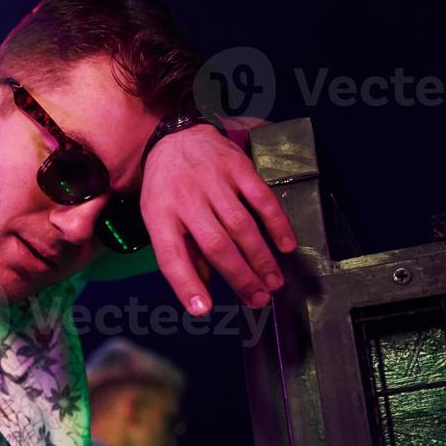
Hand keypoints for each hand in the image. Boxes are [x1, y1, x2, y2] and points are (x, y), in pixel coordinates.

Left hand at [140, 125, 297, 315]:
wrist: (176, 136)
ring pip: (241, 226)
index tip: (203, 309)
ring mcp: (213, 182)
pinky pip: (262, 199)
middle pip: (215, 245)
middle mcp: (185, 199)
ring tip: (273, 282)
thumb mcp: (160, 218)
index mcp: (160, 216)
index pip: (171, 256)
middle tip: (258, 299)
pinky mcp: (238, 168)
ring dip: (260, 258)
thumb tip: (204, 292)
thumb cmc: (167, 188)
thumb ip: (182, 254)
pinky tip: (286, 245)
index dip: (187, 284)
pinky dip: (276, 224)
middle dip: (239, 276)